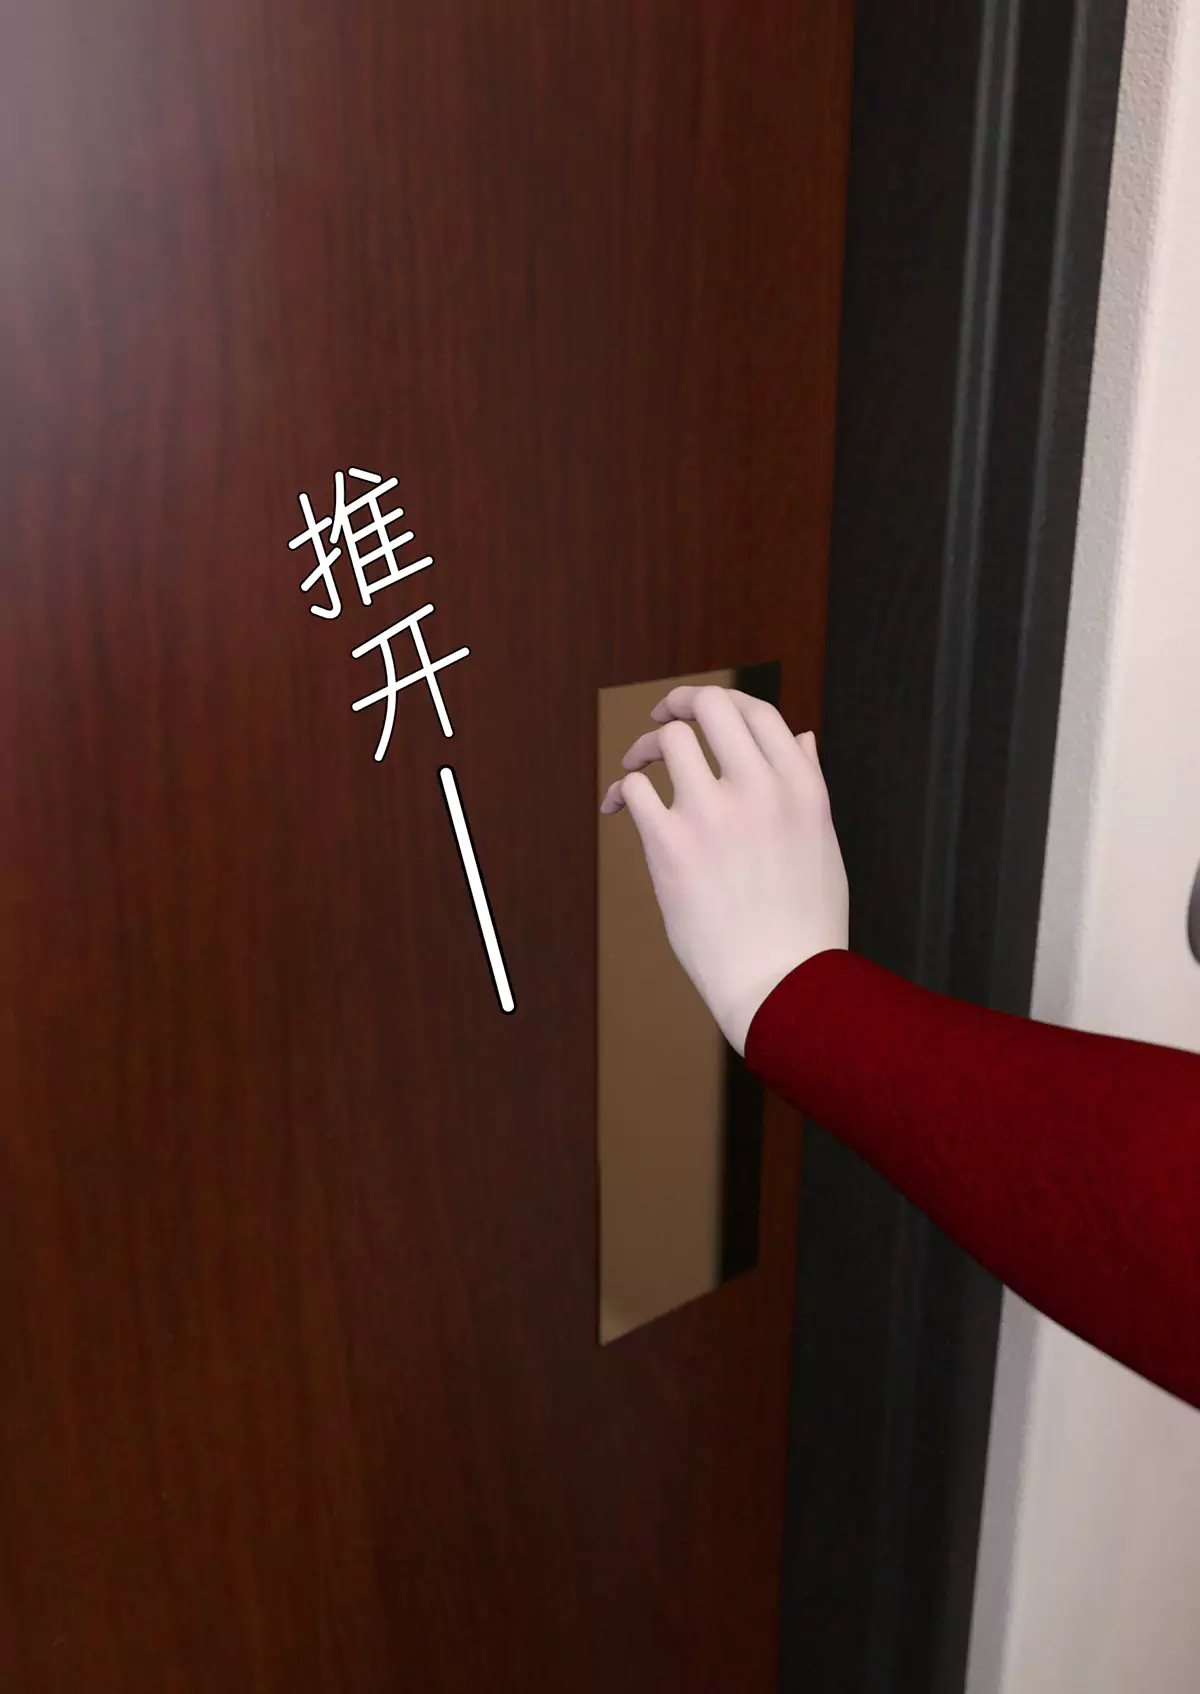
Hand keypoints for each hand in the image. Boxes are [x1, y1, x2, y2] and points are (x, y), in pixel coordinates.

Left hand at [600, 684, 849, 1054]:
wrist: (781, 982)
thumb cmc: (805, 923)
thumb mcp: (822, 841)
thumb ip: (808, 783)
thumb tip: (802, 737)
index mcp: (801, 787)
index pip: (758, 711)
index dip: (722, 701)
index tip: (699, 710)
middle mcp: (760, 790)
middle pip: (711, 705)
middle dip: (679, 703)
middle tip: (661, 719)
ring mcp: (714, 815)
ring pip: (670, 740)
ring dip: (646, 748)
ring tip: (638, 768)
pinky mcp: (672, 845)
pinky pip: (636, 788)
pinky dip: (622, 791)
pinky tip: (618, 806)